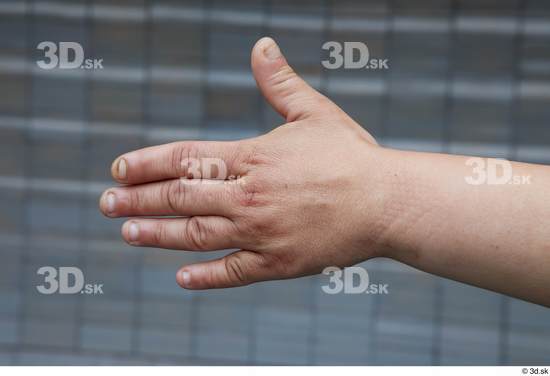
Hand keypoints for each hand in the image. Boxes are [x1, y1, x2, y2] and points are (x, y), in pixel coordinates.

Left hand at [99, 37, 392, 288]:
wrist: (386, 203)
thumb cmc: (351, 156)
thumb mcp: (313, 112)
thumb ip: (280, 82)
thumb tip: (261, 45)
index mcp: (252, 158)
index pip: (185, 159)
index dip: (148, 165)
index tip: (120, 170)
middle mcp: (248, 197)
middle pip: (180, 198)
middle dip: (140, 201)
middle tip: (108, 204)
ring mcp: (260, 233)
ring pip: (196, 236)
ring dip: (158, 235)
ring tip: (128, 233)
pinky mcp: (277, 263)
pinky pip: (233, 272)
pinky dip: (206, 277)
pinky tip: (182, 277)